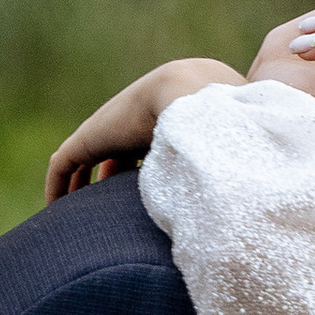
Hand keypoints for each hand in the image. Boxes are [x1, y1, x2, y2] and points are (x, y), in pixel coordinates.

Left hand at [45, 57, 241, 203]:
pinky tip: (54, 210)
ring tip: (75, 218)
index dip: (143, 173)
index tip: (145, 202)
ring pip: (85, 159)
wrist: (192, 95)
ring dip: (78, 187)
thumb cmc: (222, 124)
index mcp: (164, 121)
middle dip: (110, 181)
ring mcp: (108, 128)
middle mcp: (133, 121)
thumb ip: (243, 166)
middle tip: (108, 214)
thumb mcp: (236, 148)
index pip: (148, 147)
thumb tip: (260, 196)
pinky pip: (63, 166)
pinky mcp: (87, 138)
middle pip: (115, 153)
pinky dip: (57, 186)